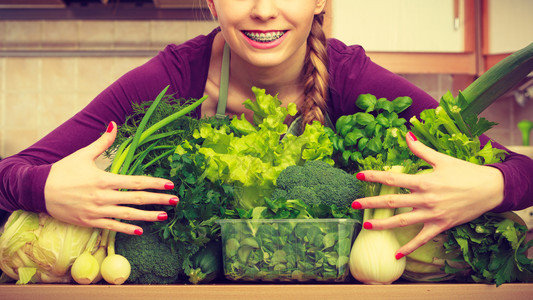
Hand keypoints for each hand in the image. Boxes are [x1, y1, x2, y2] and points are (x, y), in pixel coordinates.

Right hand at [44, 121, 178, 234]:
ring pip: (128, 215)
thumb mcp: (83, 154)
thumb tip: (114, 123)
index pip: (135, 182)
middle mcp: (103, 197)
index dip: (154, 183)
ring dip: (148, 216)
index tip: (170, 184)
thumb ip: (102, 142)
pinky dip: (127, 229)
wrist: (38, 191)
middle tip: (175, 201)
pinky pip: (112, 227)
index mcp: (103, 179)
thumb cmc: (62, 171)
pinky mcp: (90, 222)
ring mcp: (97, 211)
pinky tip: (141, 230)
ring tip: (165, 216)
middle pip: (136, 199)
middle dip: (158, 200)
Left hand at [352, 132, 503, 257]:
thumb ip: (421, 150)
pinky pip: (422, 239)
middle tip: (353, 205)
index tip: (359, 175)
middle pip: (392, 202)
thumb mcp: (442, 159)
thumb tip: (406, 135)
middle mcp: (425, 199)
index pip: (393, 178)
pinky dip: (409, 247)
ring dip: (383, 225)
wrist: (491, 189)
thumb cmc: (465, 172)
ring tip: (367, 226)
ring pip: (402, 222)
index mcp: (424, 181)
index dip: (375, 176)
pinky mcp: (441, 226)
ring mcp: (432, 214)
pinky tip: (396, 254)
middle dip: (371, 203)